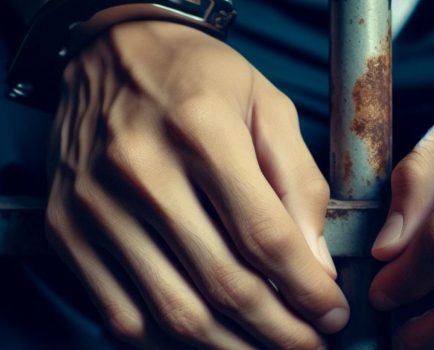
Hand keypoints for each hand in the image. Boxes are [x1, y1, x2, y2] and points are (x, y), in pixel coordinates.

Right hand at [46, 21, 346, 348]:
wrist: (111, 50)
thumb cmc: (197, 74)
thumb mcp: (268, 107)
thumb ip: (298, 184)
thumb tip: (315, 265)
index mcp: (202, 132)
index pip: (264, 237)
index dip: (306, 289)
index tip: (332, 313)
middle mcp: (143, 172)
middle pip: (224, 284)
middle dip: (280, 330)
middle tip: (310, 344)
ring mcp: (96, 207)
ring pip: (174, 311)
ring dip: (231, 346)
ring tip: (269, 347)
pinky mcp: (68, 229)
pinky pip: (120, 313)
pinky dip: (169, 341)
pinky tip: (209, 338)